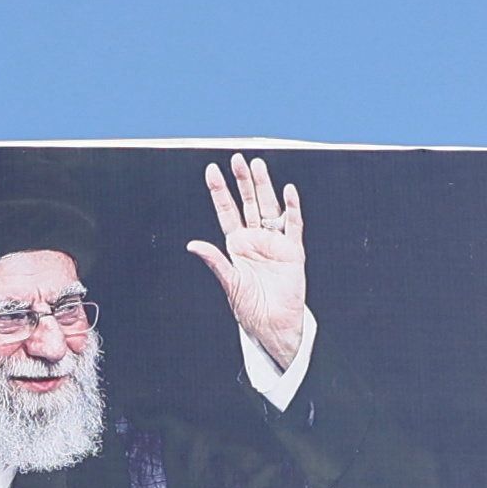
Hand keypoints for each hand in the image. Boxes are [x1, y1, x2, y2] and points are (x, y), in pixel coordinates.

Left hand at [186, 152, 311, 373]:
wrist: (275, 328)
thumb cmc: (251, 311)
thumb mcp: (230, 284)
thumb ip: (215, 262)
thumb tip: (193, 244)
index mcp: (236, 246)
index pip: (226, 211)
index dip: (219, 191)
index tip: (212, 171)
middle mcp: (255, 240)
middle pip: (248, 203)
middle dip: (242, 182)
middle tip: (237, 159)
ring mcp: (274, 243)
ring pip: (269, 208)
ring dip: (264, 187)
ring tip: (258, 166)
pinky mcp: (293, 252)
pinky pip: (293, 226)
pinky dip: (292, 209)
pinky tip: (288, 192)